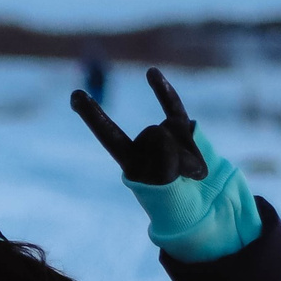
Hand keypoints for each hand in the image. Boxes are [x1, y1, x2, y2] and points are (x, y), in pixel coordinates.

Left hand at [76, 68, 258, 262]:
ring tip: (194, 176)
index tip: (76, 95)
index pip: (109, 135)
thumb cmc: (178, 204)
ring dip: (191, 156)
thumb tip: (165, 133)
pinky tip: (150, 73)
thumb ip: (165, 162)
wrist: (204, 207)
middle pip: (156, 136)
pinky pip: (173, 107)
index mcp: (131, 162)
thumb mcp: (169, 191)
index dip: (94, 116)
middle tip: (183, 182)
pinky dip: (164, 91)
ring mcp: (162, 135)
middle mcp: (142, 145)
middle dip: (177, 159)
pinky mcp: (182, 129)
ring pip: (174, 131)